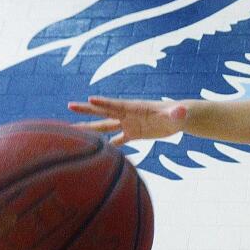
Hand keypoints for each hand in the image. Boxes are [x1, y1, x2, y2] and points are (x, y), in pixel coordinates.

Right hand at [68, 96, 188, 145]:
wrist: (179, 118)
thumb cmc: (179, 114)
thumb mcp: (177, 114)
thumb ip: (176, 113)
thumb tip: (180, 111)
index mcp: (135, 108)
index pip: (117, 104)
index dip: (104, 102)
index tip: (90, 99)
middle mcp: (128, 115)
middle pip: (104, 112)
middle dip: (88, 109)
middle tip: (70, 106)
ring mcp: (129, 124)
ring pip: (106, 127)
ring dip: (91, 129)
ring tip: (74, 130)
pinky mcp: (133, 134)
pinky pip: (118, 140)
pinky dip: (108, 145)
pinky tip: (97, 150)